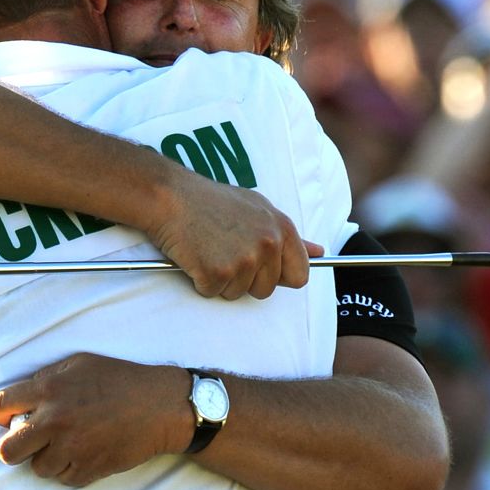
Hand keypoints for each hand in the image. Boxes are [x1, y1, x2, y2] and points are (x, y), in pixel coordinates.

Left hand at [0, 353, 192, 486]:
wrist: (160, 407)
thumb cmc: (120, 380)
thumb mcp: (80, 363)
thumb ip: (48, 377)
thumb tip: (24, 396)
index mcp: (49, 389)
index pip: (2, 406)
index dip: (2, 414)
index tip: (10, 419)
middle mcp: (55, 420)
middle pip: (8, 451)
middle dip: (14, 447)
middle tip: (29, 441)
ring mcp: (72, 448)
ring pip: (37, 468)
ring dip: (47, 458)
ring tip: (65, 445)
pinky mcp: (89, 469)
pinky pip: (64, 479)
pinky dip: (70, 469)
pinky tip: (84, 453)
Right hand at [146, 167, 321, 299]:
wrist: (170, 196)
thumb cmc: (210, 201)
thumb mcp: (257, 208)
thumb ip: (287, 234)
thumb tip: (318, 251)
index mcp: (281, 228)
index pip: (299, 274)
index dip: (278, 277)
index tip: (261, 269)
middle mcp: (268, 244)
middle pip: (266, 289)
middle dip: (245, 280)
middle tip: (224, 252)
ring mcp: (243, 260)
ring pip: (237, 293)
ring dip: (221, 280)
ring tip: (208, 250)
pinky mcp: (217, 273)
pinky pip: (212, 292)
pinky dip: (200, 280)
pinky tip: (195, 255)